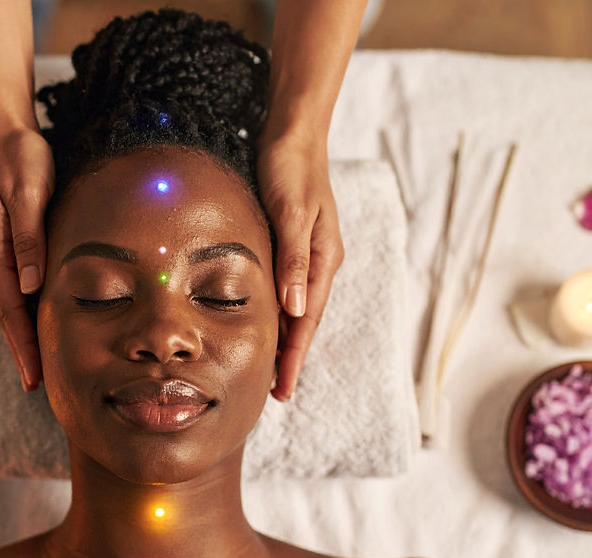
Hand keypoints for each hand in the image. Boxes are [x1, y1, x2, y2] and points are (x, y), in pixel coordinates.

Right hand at [0, 127, 54, 391]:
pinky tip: (37, 321)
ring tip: (37, 365)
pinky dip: (26, 310)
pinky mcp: (9, 242)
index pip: (11, 310)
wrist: (5, 129)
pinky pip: (16, 286)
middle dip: (22, 351)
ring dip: (23, 335)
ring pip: (11, 303)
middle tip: (36, 386)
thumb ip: (28, 240)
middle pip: (8, 314)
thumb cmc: (20, 158)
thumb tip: (29, 285)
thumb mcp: (28, 194)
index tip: (34, 378)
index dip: (23, 346)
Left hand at [257, 132, 343, 400]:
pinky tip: (268, 323)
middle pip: (304, 321)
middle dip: (292, 357)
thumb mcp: (291, 213)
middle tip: (275, 392)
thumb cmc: (291, 169)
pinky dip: (279, 313)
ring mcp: (308, 254)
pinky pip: (288, 290)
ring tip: (271, 369)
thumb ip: (295, 261)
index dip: (295, 357)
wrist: (293, 132)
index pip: (307, 321)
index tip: (283, 388)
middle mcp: (320, 262)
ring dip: (286, 339)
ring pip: (297, 308)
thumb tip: (296, 310)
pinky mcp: (293, 244)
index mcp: (324, 259)